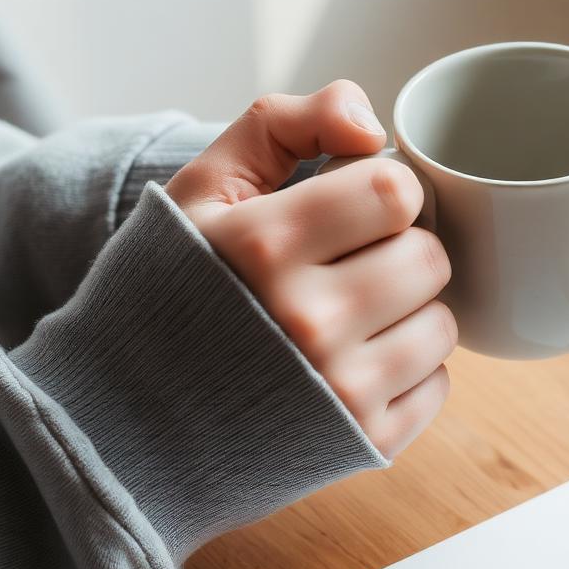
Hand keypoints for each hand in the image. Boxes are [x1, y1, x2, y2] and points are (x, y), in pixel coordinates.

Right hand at [166, 81, 454, 458]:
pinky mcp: (362, 444)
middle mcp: (305, 320)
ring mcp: (338, 390)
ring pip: (443, 323)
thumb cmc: (171, 290)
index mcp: (263, 244)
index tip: (349, 211)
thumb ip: (285, 124)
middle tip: (348, 267)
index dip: (380, 193)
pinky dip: (407, 372)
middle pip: (429, 257)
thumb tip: (373, 128)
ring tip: (347, 318)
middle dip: (399, 251)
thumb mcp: (202, 189)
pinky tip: (350, 365)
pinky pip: (438, 385)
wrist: (125, 424)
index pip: (395, 190)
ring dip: (408, 313)